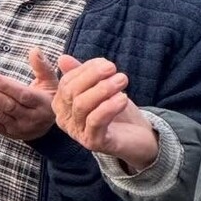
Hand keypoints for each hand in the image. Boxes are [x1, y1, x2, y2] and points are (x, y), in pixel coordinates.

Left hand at [0, 48, 56, 140]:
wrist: (48, 124)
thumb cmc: (47, 96)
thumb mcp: (50, 81)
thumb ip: (42, 66)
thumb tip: (34, 50)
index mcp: (42, 104)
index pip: (22, 95)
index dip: (5, 86)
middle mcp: (31, 119)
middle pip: (6, 106)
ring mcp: (19, 128)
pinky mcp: (9, 133)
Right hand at [52, 55, 158, 171]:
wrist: (139, 137)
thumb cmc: (117, 111)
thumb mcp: (100, 88)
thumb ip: (82, 74)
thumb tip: (63, 58)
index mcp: (62, 105)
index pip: (66, 83)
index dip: (84, 70)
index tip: (104, 62)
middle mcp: (64, 120)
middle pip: (71, 93)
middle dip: (92, 76)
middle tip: (113, 68)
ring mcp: (77, 133)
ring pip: (82, 105)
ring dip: (103, 89)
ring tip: (122, 79)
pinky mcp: (92, 143)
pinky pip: (95, 121)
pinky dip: (109, 106)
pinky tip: (123, 98)